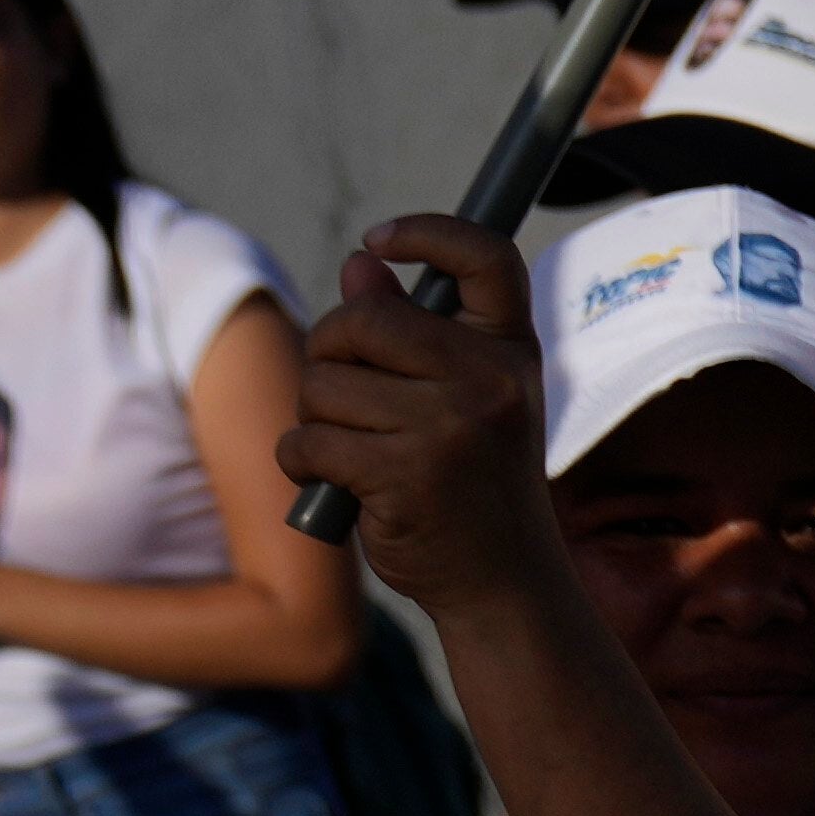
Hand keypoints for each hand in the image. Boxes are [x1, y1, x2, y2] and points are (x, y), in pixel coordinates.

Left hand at [281, 216, 562, 609]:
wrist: (504, 583)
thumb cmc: (473, 485)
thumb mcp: (464, 399)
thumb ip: (412, 332)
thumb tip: (363, 267)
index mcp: (510, 352)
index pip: (487, 256)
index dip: (428, 232)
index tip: (379, 243)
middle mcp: (490, 380)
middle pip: (360, 321)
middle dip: (329, 356)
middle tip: (350, 399)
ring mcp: (450, 426)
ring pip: (323, 385)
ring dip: (316, 421)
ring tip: (358, 453)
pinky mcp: (404, 473)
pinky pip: (308, 441)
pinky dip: (304, 463)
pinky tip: (340, 485)